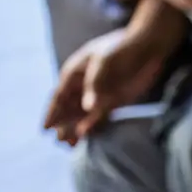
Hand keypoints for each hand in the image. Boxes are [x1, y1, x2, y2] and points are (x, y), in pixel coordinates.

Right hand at [43, 30, 162, 144]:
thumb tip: (88, 109)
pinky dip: (94, 126)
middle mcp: (83, 86)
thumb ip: (95, 85)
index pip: (59, 97)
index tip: (45, 129)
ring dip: (76, 129)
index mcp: (74, 73)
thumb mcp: (104, 62)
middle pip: (69, 109)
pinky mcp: (115, 100)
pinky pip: (101, 117)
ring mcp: (98, 94)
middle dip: (63, 125)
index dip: (52, 113)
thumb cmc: (121, 47)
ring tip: (70, 145)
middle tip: (60, 142)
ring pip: (83, 115)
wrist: (146, 46)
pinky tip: (89, 135)